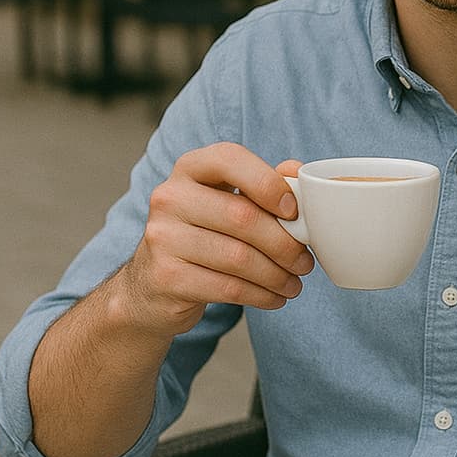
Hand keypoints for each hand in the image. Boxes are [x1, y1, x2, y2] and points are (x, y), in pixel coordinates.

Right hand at [116, 143, 313, 338]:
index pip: (230, 159)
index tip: (294, 211)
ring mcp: (163, 237)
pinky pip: (227, 288)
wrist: (151, 285)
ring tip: (293, 283)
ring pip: (239, 257)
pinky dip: (260, 295)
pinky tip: (274, 297)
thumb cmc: (204, 234)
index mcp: (190, 168)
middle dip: (285, 244)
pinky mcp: (165, 277)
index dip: (268, 183)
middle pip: (243, 217)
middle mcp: (170, 197)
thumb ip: (264, 183)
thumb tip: (298, 172)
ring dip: (277, 275)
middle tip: (304, 261)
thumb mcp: (228, 200)